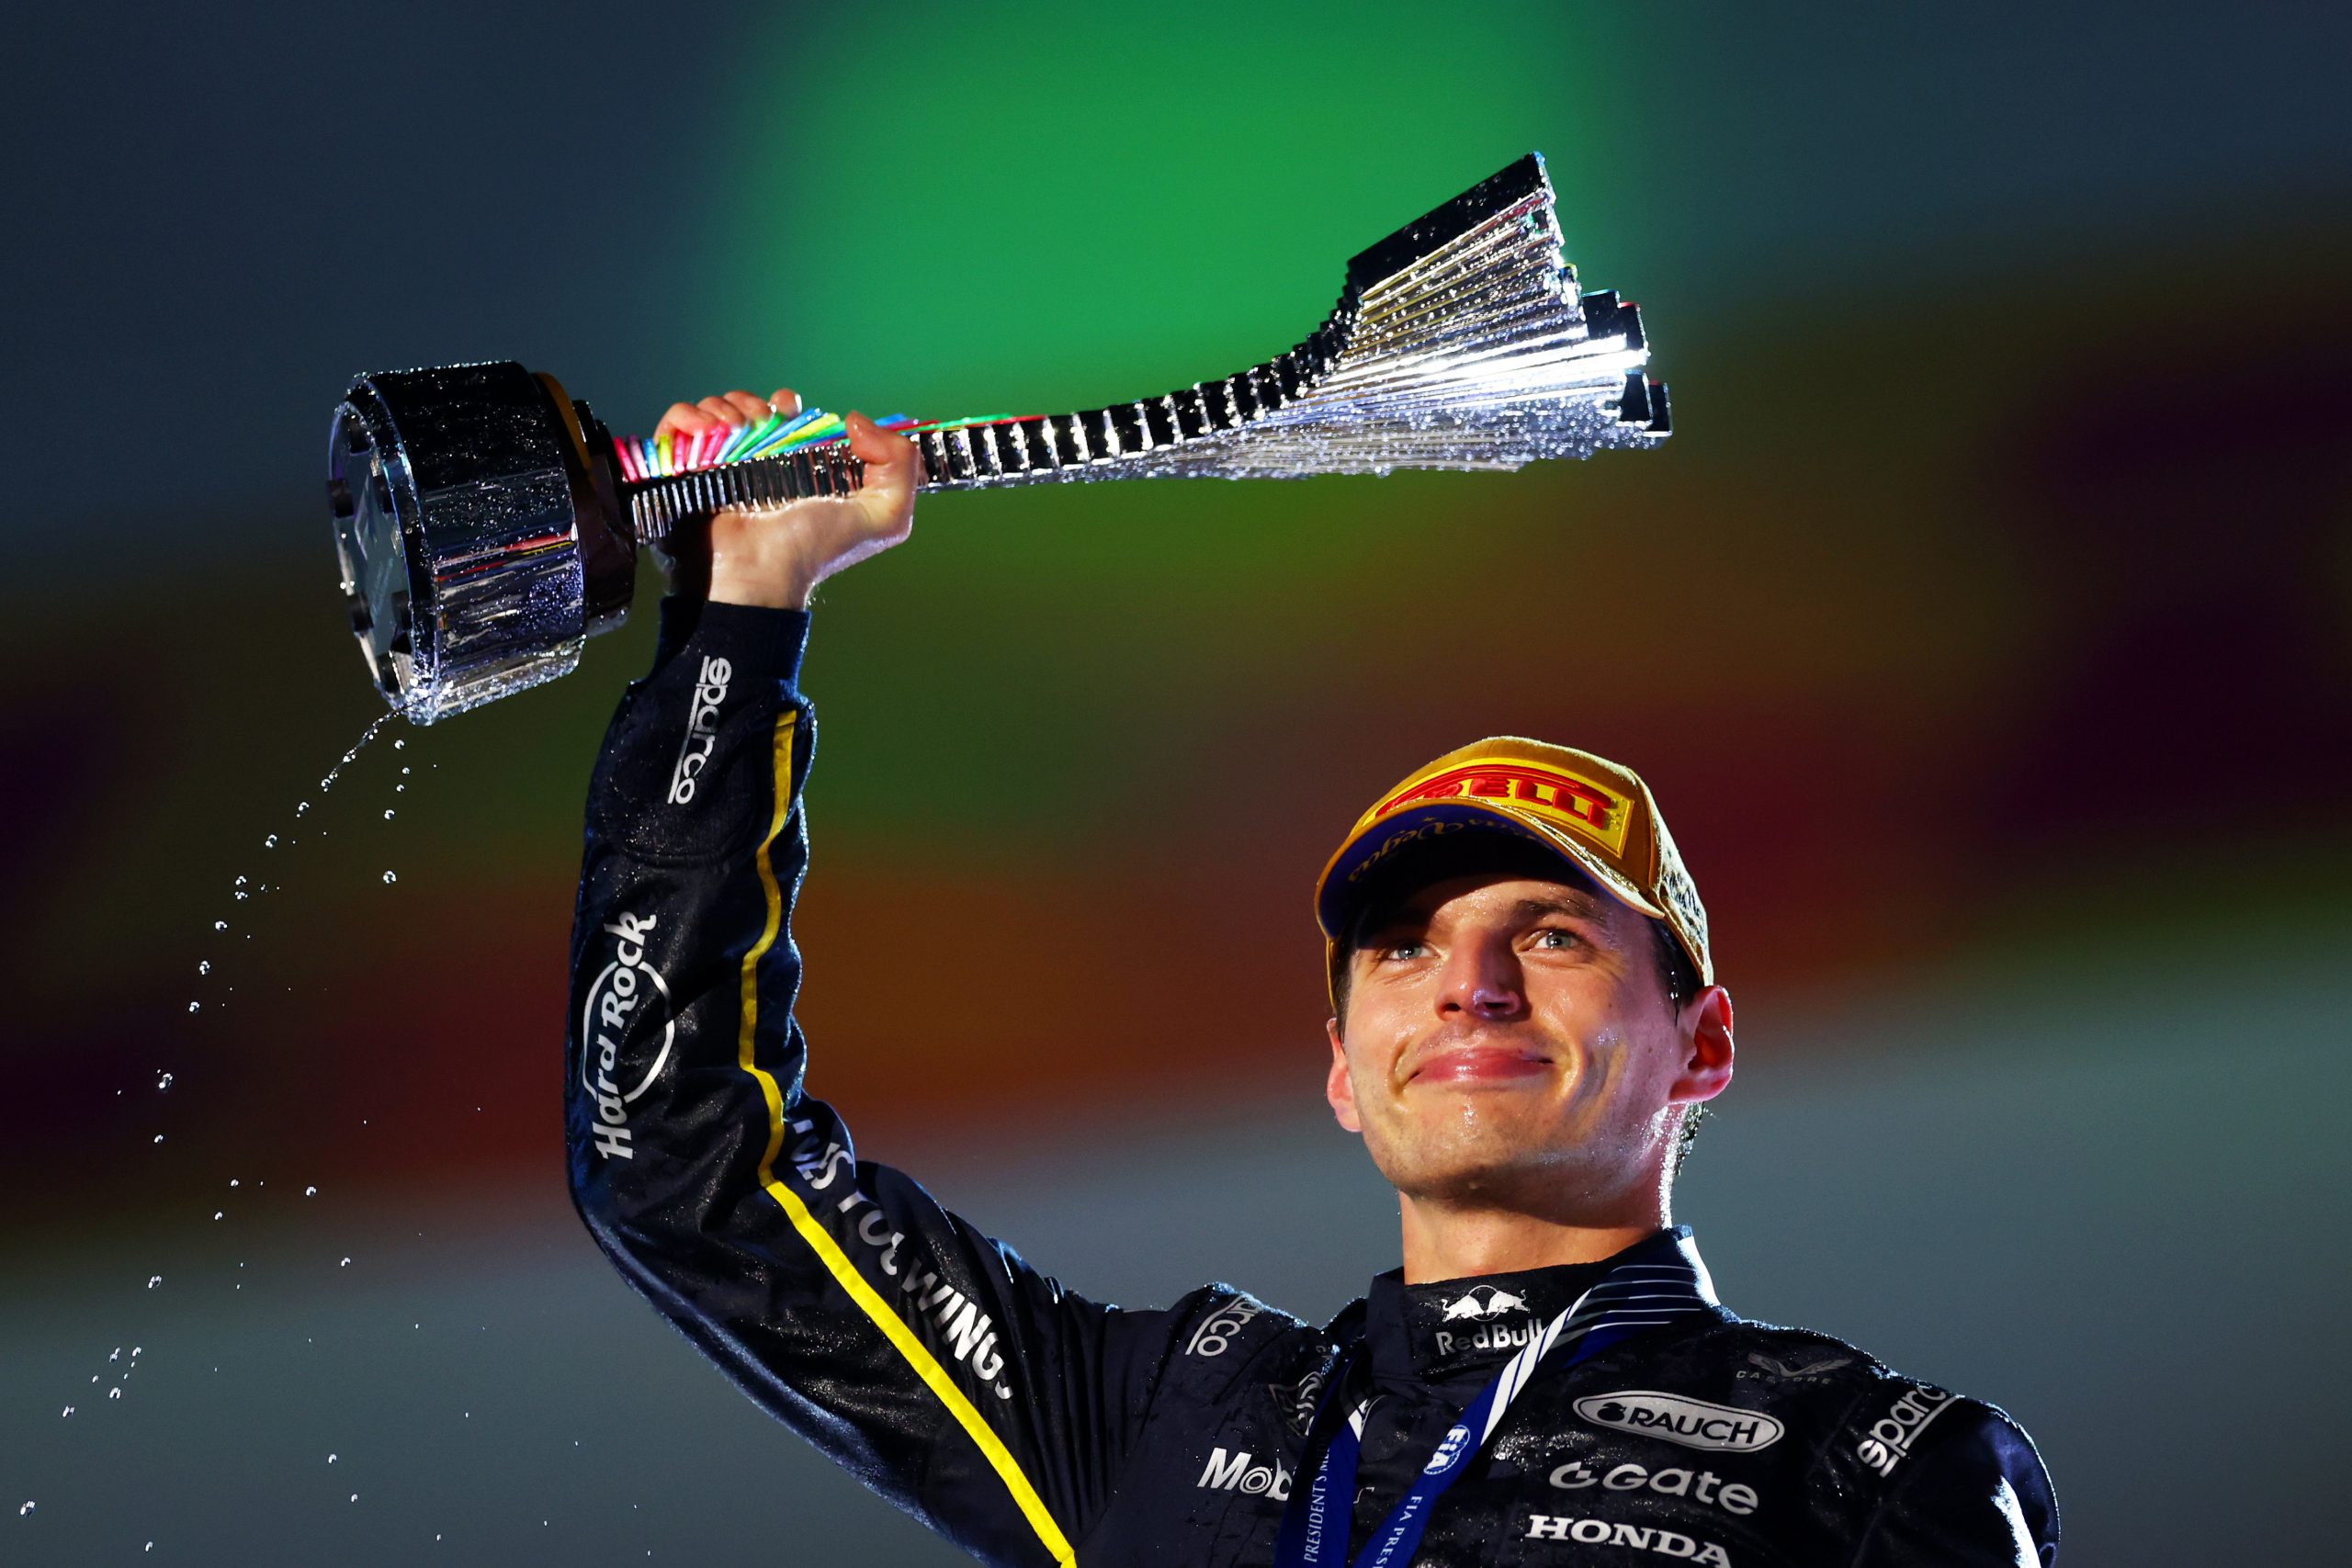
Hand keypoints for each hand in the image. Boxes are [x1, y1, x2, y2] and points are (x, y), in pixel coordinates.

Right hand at [651, 387, 920, 609]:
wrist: (759, 578)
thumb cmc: (815, 552)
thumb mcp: (884, 517)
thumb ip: (900, 465)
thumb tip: (856, 420)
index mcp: (793, 466)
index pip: (785, 414)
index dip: (789, 406)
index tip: (792, 415)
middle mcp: (753, 463)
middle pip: (747, 406)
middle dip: (755, 404)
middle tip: (762, 426)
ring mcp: (715, 466)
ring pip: (713, 410)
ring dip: (724, 409)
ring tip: (734, 436)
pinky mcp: (680, 471)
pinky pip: (675, 423)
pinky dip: (687, 418)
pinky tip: (706, 434)